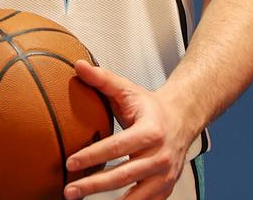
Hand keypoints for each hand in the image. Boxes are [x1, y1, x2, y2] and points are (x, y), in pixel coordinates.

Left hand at [63, 60, 194, 199]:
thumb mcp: (128, 90)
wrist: (182, 119)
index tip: (71, 162)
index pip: (118, 146)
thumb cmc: (151, 108)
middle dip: (94, 184)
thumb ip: (102, 79)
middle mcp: (160, 156)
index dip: (93, 155)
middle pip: (123, 175)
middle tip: (70, 189)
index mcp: (150, 131)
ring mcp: (164, 175)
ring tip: (80, 199)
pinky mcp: (165, 189)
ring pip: (134, 195)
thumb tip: (79, 66)